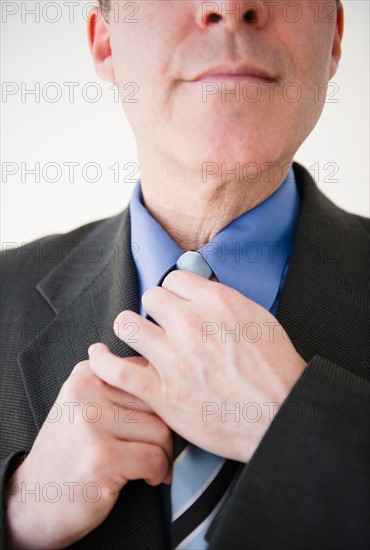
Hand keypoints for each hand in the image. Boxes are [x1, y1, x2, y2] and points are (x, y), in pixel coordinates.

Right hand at [5, 360, 171, 548]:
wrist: (35, 501)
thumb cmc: (71, 453)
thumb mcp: (85, 407)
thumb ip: (118, 386)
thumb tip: (170, 379)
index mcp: (86, 375)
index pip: (145, 374)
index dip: (160, 402)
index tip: (156, 421)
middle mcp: (86, 393)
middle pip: (157, 402)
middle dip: (166, 430)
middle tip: (160, 449)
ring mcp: (92, 425)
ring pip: (160, 430)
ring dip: (165, 454)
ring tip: (152, 464)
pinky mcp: (101, 458)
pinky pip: (155, 458)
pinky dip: (159, 472)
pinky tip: (148, 478)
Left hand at [88, 271, 305, 463]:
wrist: (282, 416)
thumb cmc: (275, 371)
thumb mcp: (259, 318)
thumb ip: (224, 302)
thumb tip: (200, 293)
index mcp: (217, 302)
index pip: (175, 279)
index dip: (176, 294)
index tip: (178, 307)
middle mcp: (191, 324)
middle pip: (151, 297)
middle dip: (157, 310)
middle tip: (164, 327)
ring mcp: (174, 358)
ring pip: (128, 323)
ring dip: (132, 329)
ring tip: (138, 339)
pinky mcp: (162, 393)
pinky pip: (117, 370)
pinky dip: (103, 362)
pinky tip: (99, 357)